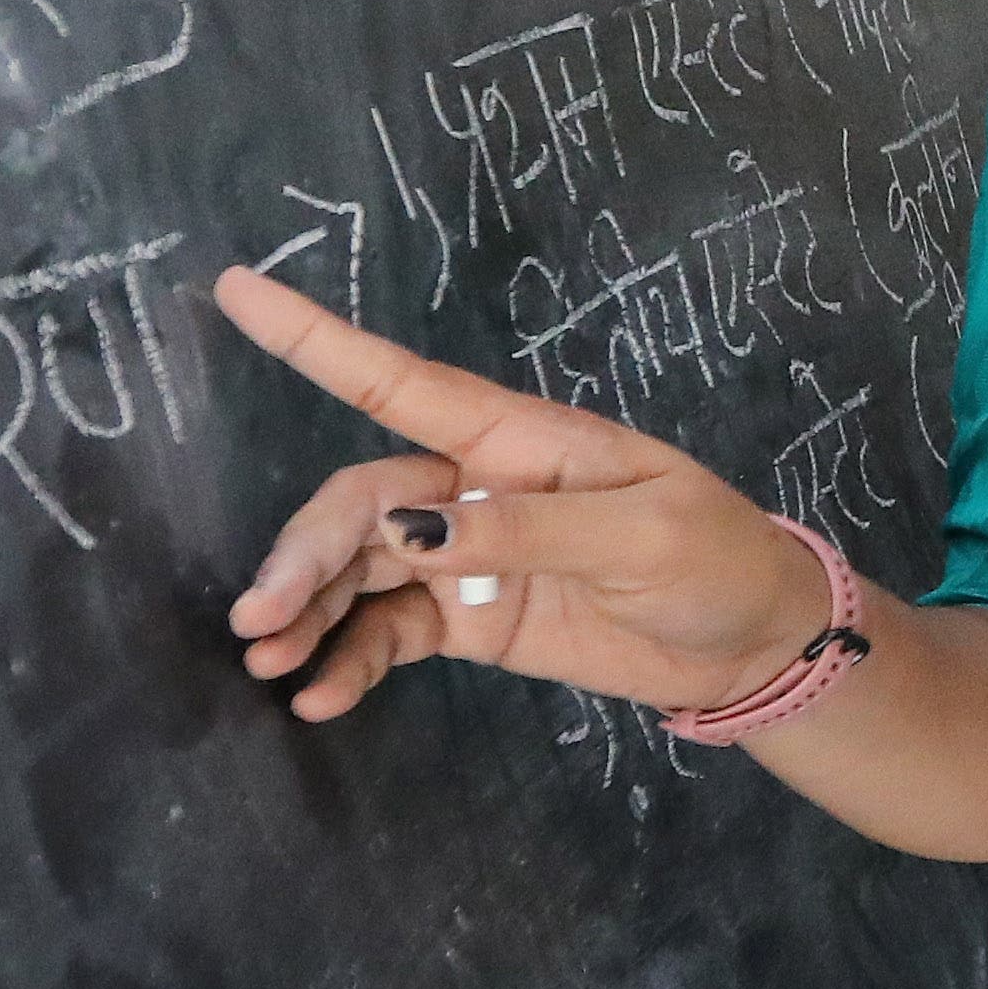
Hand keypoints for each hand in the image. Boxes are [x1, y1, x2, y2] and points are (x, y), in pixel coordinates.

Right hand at [207, 265, 833, 724]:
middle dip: (304, 552)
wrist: (751, 644)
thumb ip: (526, 531)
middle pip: (361, 502)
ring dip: (307, 608)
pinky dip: (348, 659)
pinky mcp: (470, 620)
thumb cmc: (716, 559)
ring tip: (267, 661)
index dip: (317, 339)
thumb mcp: (641, 536)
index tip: (236, 290)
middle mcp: (476, 486)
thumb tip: (405, 532)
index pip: (402, 383)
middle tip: (259, 618)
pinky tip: (319, 698)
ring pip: (359, 567)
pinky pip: (388, 631)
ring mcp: (468, 556)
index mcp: (518, 438)